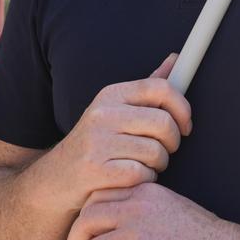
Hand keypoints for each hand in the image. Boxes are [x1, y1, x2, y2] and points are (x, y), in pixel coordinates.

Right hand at [45, 53, 192, 212]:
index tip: (186, 125)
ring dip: (158, 165)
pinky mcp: (96, 170)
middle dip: (173, 142)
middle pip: (164, 122)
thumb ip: (146, 88)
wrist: (54, 180)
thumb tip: (176, 59)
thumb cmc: (94, 144)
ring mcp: (97, 142)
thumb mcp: (115, 110)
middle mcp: (102, 114)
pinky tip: (131, 179)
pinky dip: (144, 180)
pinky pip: (142, 174)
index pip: (161, 88)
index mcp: (111, 94)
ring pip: (156, 152)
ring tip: (143, 165)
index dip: (182, 107)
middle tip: (165, 151)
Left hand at [67, 183, 239, 239]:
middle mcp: (137, 207)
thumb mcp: (168, 209)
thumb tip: (104, 223)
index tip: (88, 232)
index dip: (88, 215)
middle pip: (87, 218)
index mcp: (145, 192)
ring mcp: (135, 233)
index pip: (99, 196)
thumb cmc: (197, 237)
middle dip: (77, 238)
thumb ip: (138, 209)